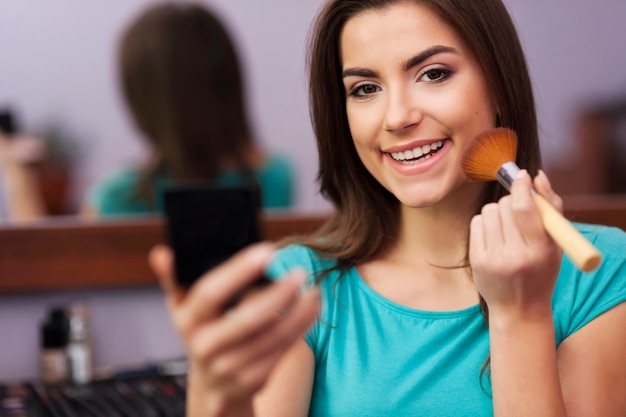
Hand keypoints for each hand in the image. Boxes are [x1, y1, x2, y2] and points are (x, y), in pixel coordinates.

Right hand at [149, 242, 319, 414]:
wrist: (212, 387)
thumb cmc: (202, 332)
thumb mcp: (183, 307)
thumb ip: (174, 278)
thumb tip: (161, 253)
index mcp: (188, 321)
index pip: (211, 293)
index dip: (239, 272)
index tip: (267, 250)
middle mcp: (205, 347)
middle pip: (246, 320)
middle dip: (278, 294)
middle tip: (300, 271)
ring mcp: (229, 368)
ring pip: (271, 338)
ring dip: (297, 313)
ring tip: (313, 289)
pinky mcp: (252, 381)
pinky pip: (281, 352)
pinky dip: (300, 328)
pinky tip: (312, 308)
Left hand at [469, 170, 562, 320]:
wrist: (519, 308)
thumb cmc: (541, 270)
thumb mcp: (555, 244)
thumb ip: (551, 208)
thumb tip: (537, 176)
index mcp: (540, 250)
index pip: (524, 209)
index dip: (521, 187)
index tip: (521, 176)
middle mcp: (515, 255)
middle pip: (505, 206)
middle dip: (513, 201)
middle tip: (519, 214)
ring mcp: (493, 259)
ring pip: (489, 211)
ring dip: (498, 212)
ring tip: (507, 229)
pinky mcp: (477, 260)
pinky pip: (477, 222)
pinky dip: (486, 223)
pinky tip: (495, 237)